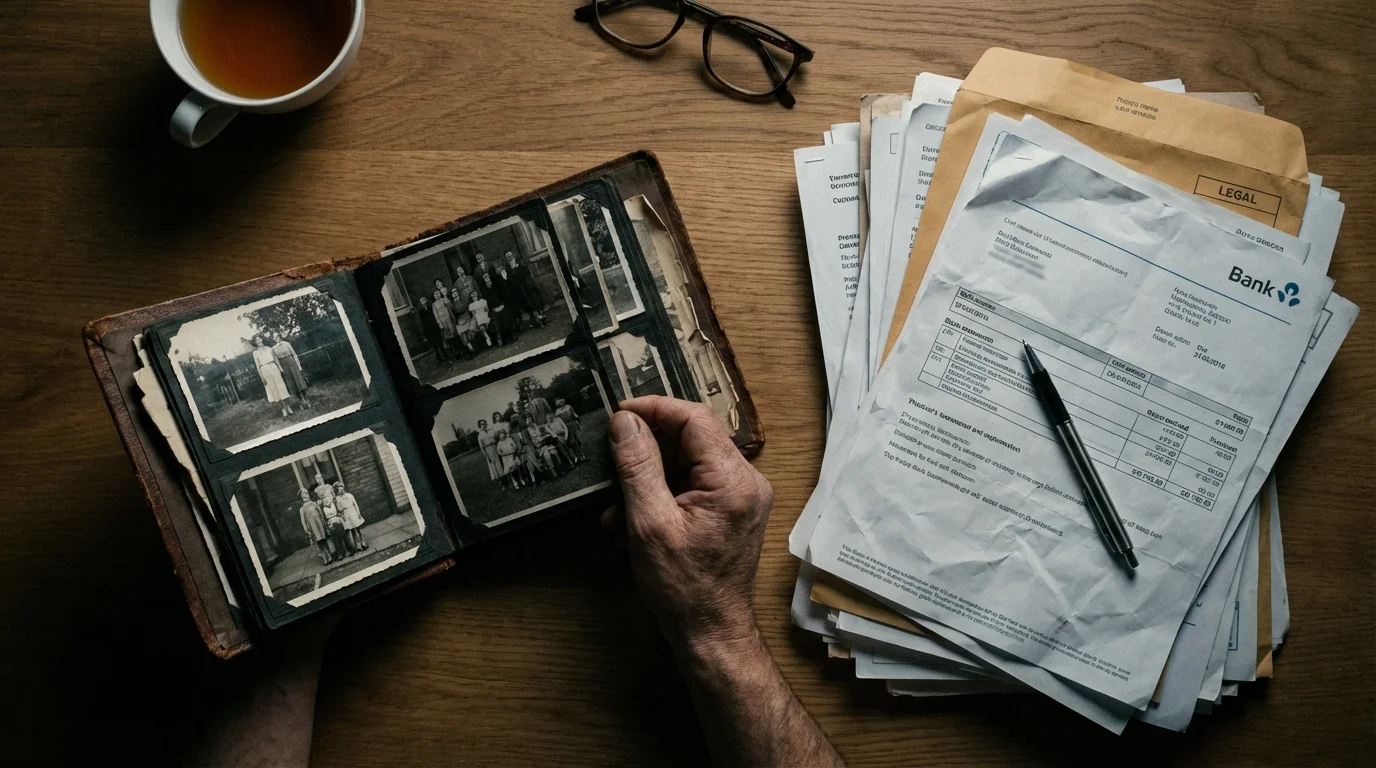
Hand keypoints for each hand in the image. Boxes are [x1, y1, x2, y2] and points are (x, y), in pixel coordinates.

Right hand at [603, 396, 772, 653]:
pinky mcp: (729, 513)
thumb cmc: (683, 587)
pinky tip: (631, 528)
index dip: (654, 410)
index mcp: (733, 480)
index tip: (618, 415)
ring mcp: (740, 498)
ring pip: (685, 465)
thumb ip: (637, 466)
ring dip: (645, 483)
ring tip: (615, 514)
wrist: (710, 633)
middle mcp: (745, 481)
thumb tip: (624, 422)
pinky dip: (658, 499)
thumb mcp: (649, 523)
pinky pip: (690, 488)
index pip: (694, 418)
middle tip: (610, 470)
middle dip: (644, 456)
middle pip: (689, 440)